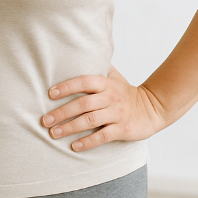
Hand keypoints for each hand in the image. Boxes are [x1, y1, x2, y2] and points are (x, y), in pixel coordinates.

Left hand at [41, 66, 166, 151]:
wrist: (153, 108)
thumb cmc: (126, 92)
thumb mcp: (114, 76)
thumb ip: (98, 66)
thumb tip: (80, 51)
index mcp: (105, 83)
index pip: (83, 82)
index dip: (66, 87)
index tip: (49, 94)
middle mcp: (110, 97)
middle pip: (82, 104)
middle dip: (61, 113)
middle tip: (45, 120)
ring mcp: (117, 114)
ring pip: (90, 121)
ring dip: (70, 128)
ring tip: (53, 133)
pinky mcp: (123, 129)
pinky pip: (103, 136)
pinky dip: (88, 142)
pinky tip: (74, 146)